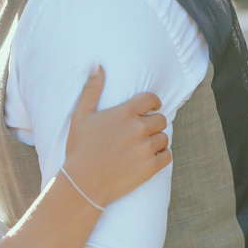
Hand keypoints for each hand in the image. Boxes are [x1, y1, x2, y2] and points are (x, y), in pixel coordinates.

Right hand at [63, 65, 169, 207]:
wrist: (83, 184)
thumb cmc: (80, 149)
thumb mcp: (80, 116)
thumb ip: (91, 89)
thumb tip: (98, 64)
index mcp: (124, 113)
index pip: (151, 99)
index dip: (153, 103)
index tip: (151, 108)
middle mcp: (138, 128)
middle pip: (161, 119)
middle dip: (153, 123)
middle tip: (142, 132)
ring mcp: (146, 148)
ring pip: (164, 137)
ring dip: (157, 140)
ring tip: (142, 147)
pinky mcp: (151, 167)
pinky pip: (167, 156)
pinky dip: (161, 156)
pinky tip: (148, 158)